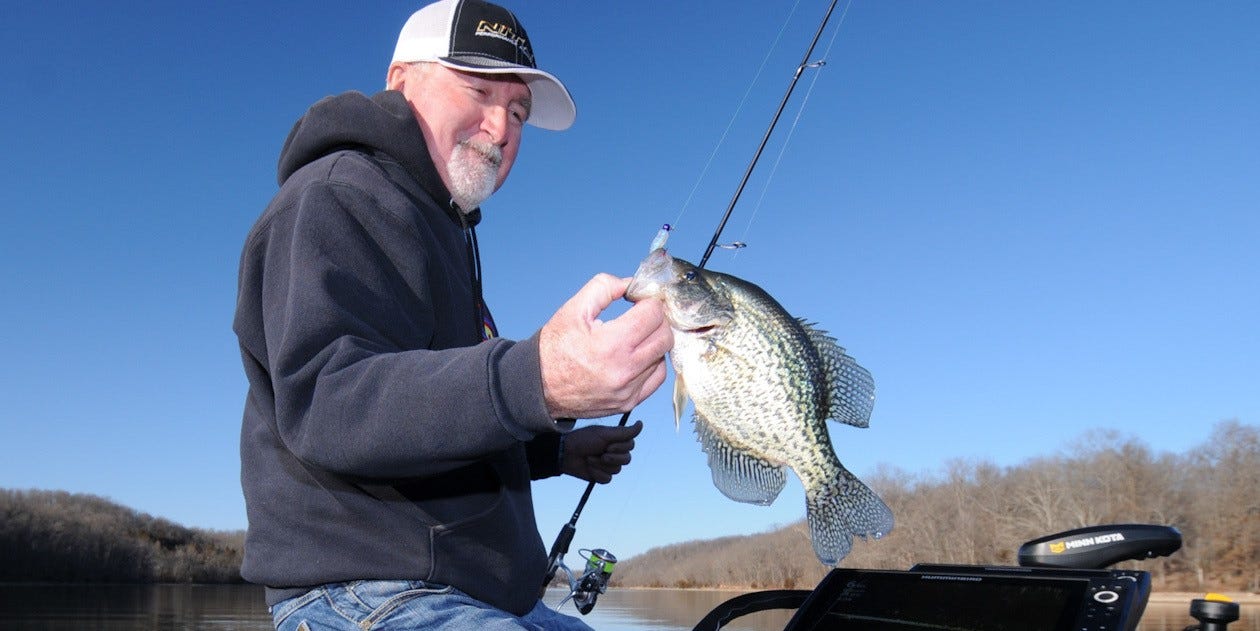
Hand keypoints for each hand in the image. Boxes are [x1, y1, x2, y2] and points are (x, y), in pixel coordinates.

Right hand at [539, 274, 672, 418]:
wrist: (539, 387)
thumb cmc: (554, 348)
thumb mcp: (573, 309)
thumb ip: (604, 287)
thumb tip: (633, 284)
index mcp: (611, 344)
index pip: (653, 313)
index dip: (647, 301)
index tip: (637, 301)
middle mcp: (624, 369)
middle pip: (665, 335)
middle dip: (656, 320)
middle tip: (641, 316)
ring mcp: (628, 389)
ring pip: (663, 356)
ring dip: (654, 342)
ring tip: (635, 337)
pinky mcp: (629, 402)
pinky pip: (657, 378)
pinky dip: (652, 364)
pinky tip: (637, 356)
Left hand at [561, 421, 642, 483]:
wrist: (565, 453)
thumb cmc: (584, 439)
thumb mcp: (604, 434)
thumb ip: (624, 432)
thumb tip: (641, 424)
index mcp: (616, 441)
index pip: (631, 446)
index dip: (620, 448)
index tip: (607, 445)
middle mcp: (614, 453)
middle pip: (627, 460)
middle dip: (612, 458)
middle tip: (600, 452)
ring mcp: (608, 465)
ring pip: (617, 470)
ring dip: (601, 464)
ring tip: (589, 458)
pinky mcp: (601, 476)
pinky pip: (607, 479)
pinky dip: (597, 473)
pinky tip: (588, 467)